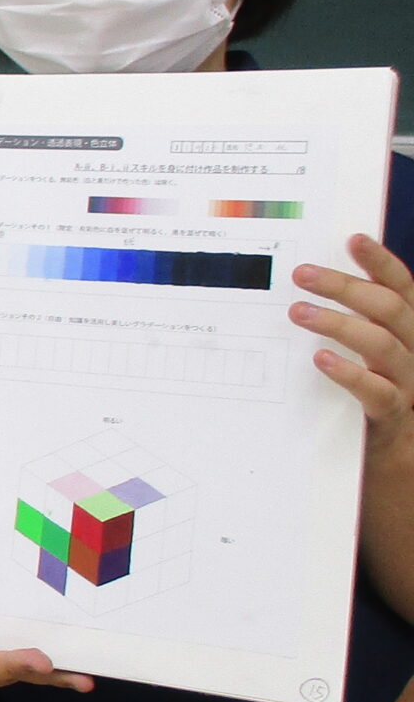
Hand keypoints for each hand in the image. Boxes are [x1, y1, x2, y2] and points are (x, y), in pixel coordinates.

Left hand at [293, 236, 413, 461]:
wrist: (394, 462)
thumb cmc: (370, 395)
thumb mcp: (364, 354)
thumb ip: (349, 324)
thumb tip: (306, 283)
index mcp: (410, 331)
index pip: (402, 288)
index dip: (380, 261)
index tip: (353, 238)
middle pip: (390, 309)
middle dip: (346, 286)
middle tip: (302, 274)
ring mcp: (410, 385)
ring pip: (384, 344)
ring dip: (339, 323)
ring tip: (298, 312)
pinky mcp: (394, 418)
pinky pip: (379, 392)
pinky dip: (350, 372)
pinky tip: (322, 359)